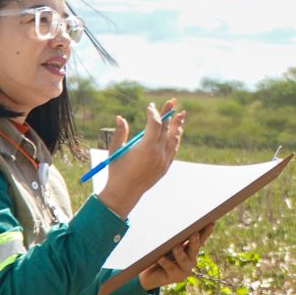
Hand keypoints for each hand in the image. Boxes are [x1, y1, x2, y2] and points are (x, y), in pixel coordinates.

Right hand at [96, 100, 185, 218]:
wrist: (125, 192)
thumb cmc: (117, 170)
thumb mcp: (115, 150)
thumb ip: (119, 133)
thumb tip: (120, 117)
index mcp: (147, 147)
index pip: (155, 124)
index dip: (153, 113)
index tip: (150, 106)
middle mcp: (159, 153)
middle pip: (167, 129)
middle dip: (169, 114)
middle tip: (172, 101)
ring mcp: (164, 160)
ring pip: (174, 139)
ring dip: (177, 126)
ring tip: (180, 115)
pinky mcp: (166, 166)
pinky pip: (174, 149)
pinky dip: (175, 139)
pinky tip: (176, 132)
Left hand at [138, 223, 213, 290]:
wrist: (152, 276)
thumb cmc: (161, 256)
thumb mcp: (169, 246)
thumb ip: (173, 239)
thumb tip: (170, 221)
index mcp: (191, 251)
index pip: (201, 240)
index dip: (206, 232)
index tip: (211, 223)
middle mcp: (191, 260)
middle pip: (194, 249)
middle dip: (195, 241)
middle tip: (194, 234)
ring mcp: (185, 270)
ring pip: (183, 260)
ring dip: (180, 253)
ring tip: (176, 247)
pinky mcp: (176, 277)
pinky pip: (170, 268)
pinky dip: (165, 262)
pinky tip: (161, 258)